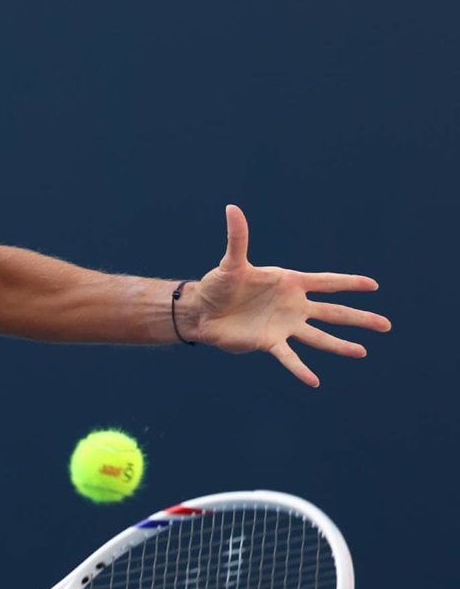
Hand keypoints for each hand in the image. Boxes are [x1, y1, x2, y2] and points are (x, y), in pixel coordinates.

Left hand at [190, 205, 391, 385]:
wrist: (202, 311)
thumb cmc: (218, 284)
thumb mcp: (231, 262)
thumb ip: (237, 237)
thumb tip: (232, 208)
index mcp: (288, 283)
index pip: (325, 282)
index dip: (348, 282)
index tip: (373, 285)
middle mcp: (292, 305)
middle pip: (332, 311)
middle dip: (359, 318)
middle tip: (386, 325)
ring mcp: (283, 325)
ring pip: (318, 337)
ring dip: (339, 345)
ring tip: (362, 352)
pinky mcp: (269, 342)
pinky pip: (289, 357)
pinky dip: (300, 369)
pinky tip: (314, 381)